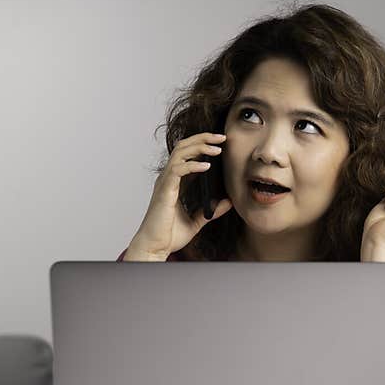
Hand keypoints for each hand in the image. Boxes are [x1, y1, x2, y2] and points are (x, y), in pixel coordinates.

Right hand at [126, 132, 233, 260]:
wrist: (155, 248)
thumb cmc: (169, 235)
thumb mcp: (197, 221)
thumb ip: (211, 211)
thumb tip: (228, 202)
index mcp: (175, 182)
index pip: (188, 154)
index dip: (203, 145)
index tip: (221, 143)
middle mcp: (169, 178)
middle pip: (183, 147)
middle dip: (203, 138)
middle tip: (221, 137)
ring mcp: (165, 183)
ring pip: (180, 153)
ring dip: (199, 147)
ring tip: (217, 148)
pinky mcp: (165, 191)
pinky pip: (178, 170)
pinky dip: (192, 165)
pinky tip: (207, 166)